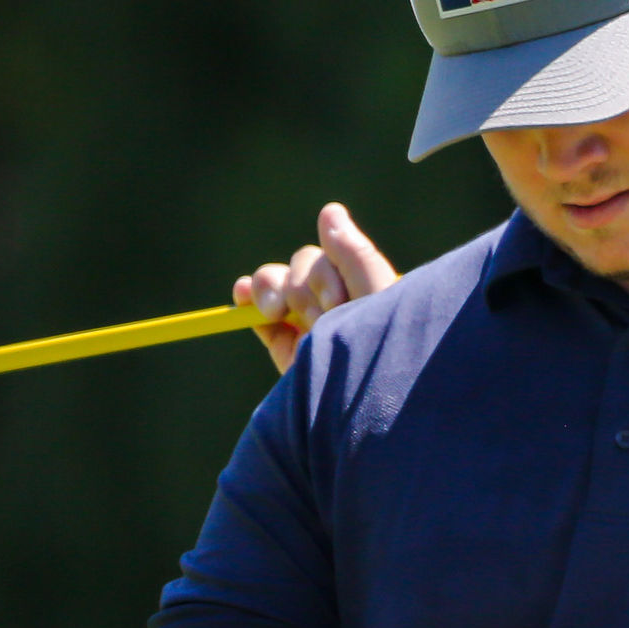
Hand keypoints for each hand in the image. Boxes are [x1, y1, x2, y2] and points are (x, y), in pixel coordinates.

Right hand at [234, 203, 398, 371]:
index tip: (339, 304)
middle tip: (326, 324)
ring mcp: (306, 321)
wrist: (358, 417)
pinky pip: (255, 306)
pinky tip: (245, 299)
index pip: (335, 254)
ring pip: (278, 280)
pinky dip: (247, 298)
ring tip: (291, 322)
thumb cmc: (383, 355)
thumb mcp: (378, 300)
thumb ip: (354, 255)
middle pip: (305, 264)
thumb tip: (329, 211)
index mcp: (370, 287)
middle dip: (311, 290)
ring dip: (278, 292)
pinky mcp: (281, 342)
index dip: (330, 274)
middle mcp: (338, 301)